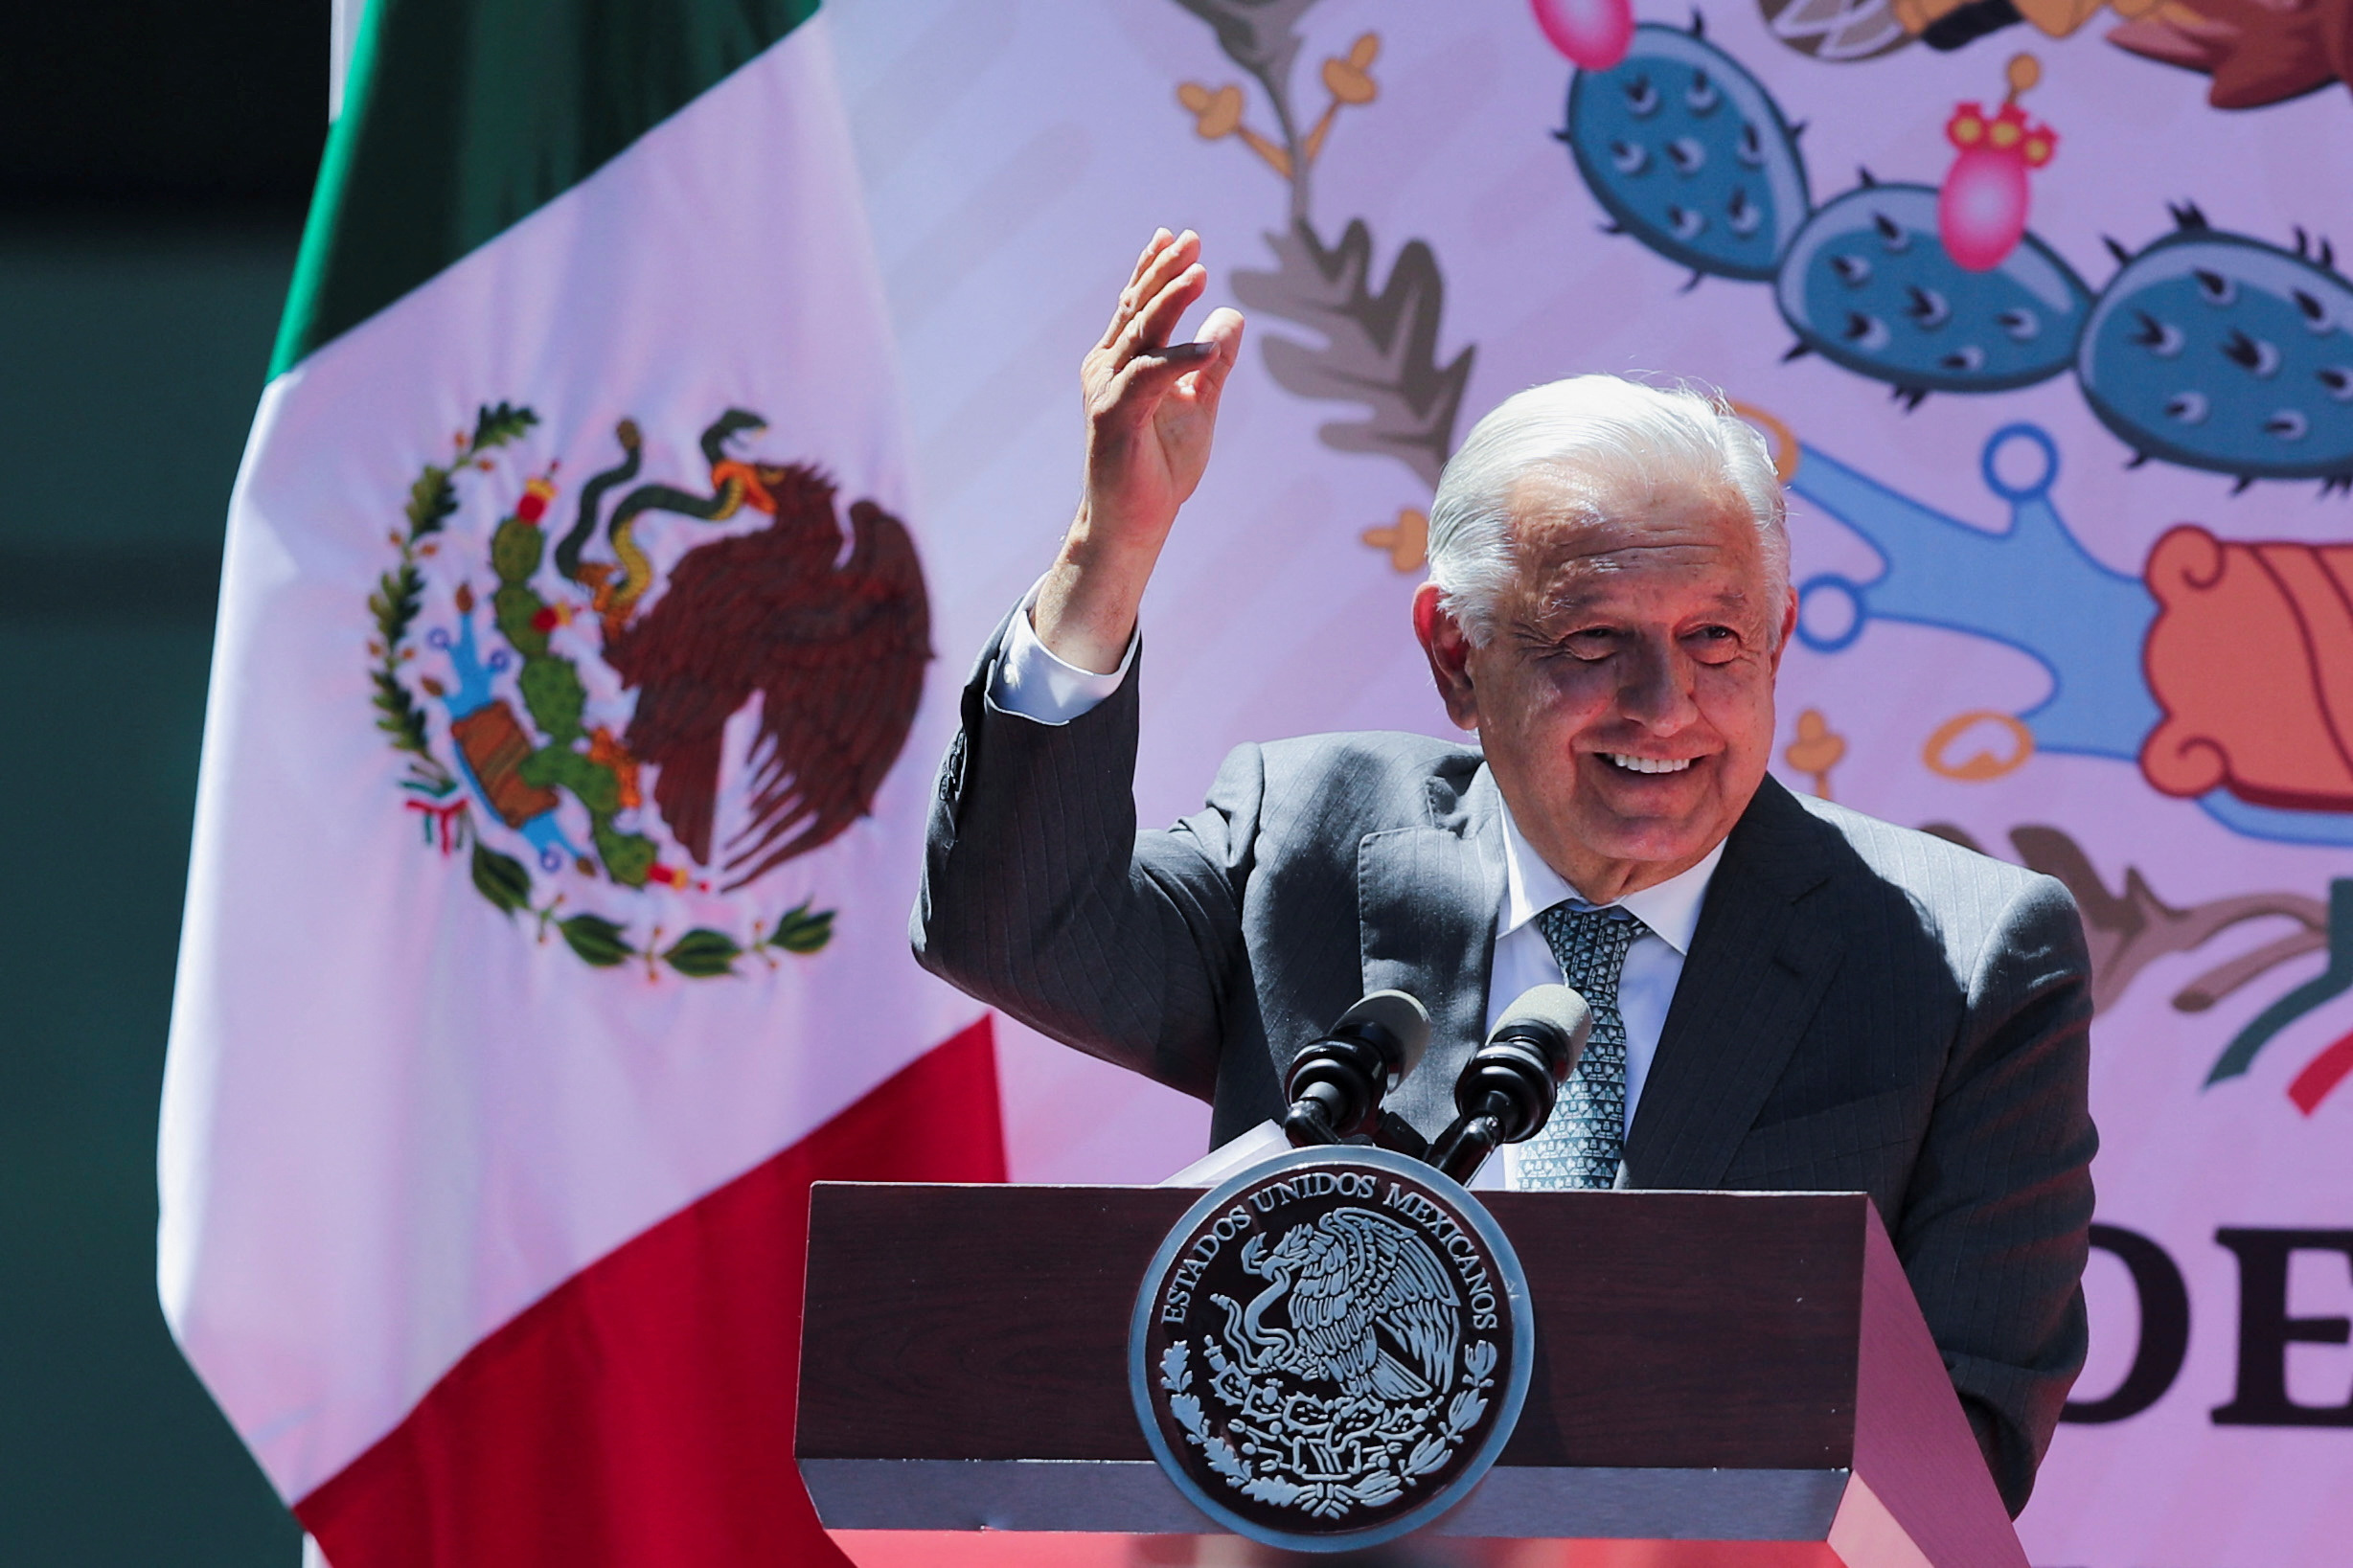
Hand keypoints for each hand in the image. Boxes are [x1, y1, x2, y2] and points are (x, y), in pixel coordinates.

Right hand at [1035, 229, 1244, 672]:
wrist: (1134, 524)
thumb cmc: (1159, 469)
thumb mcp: (1199, 406)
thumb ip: (1214, 365)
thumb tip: (1232, 315)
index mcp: (1123, 364)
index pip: (1139, 306)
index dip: (1156, 269)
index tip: (1179, 236)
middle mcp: (1107, 370)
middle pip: (1137, 309)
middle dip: (1164, 271)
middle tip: (1192, 239)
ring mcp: (1106, 392)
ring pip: (1140, 335)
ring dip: (1170, 302)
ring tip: (1201, 273)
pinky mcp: (1112, 419)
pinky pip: (1147, 379)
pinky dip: (1178, 361)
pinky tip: (1208, 349)